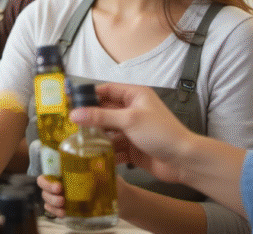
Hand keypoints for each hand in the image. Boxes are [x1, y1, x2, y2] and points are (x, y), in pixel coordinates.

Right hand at [39, 174, 132, 218]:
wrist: (122, 201)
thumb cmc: (114, 184)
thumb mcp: (108, 174)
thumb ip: (101, 168)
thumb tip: (97, 163)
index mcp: (70, 169)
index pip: (50, 169)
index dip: (49, 177)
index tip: (59, 184)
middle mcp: (64, 180)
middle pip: (44, 184)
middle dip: (48, 190)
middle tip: (61, 195)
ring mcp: (64, 194)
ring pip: (47, 197)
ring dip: (51, 202)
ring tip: (63, 206)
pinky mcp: (68, 207)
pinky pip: (54, 209)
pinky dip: (55, 212)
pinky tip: (63, 213)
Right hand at [70, 83, 190, 183]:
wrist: (183, 161)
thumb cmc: (162, 133)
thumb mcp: (129, 120)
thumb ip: (101, 116)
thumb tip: (75, 113)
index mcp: (135, 96)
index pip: (106, 91)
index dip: (88, 95)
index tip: (69, 102)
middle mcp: (132, 111)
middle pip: (104, 112)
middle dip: (89, 119)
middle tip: (69, 125)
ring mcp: (132, 130)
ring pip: (107, 131)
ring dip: (95, 137)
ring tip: (77, 143)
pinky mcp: (132, 147)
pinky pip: (113, 148)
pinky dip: (105, 152)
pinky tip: (93, 157)